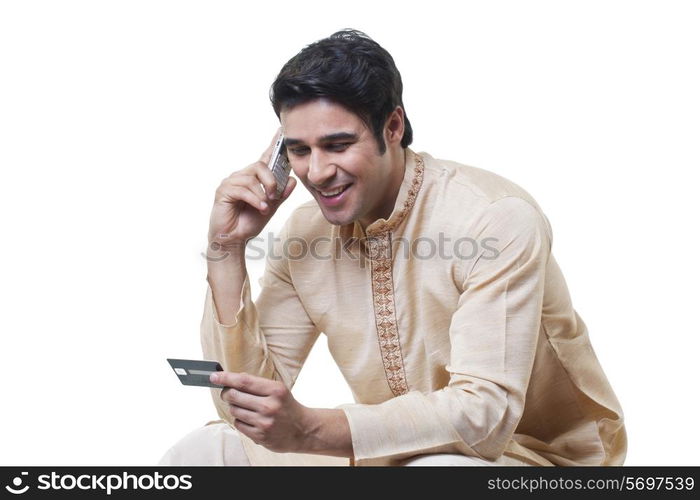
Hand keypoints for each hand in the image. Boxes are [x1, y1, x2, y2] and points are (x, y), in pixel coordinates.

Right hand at [208, 129, 295, 250]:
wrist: (234, 239)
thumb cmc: (248, 223)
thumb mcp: (271, 208)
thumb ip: (281, 195)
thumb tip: (293, 180)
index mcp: (253, 178)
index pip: (265, 158)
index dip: (273, 144)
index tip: (281, 131)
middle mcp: (241, 176)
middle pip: (260, 166)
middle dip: (271, 181)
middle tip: (274, 197)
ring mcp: (231, 182)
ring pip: (252, 178)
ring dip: (262, 195)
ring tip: (264, 207)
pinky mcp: (223, 191)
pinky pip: (243, 190)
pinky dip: (255, 200)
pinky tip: (259, 208)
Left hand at [212, 371, 311, 452]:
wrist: (303, 430)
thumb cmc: (287, 406)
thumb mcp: (278, 390)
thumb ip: (256, 384)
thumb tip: (231, 378)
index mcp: (275, 390)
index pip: (244, 381)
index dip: (226, 378)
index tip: (214, 376)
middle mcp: (270, 406)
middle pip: (234, 396)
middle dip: (226, 393)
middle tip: (227, 392)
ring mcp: (264, 422)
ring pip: (234, 410)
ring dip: (234, 407)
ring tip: (246, 407)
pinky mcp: (260, 436)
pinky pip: (238, 424)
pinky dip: (240, 419)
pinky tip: (250, 418)